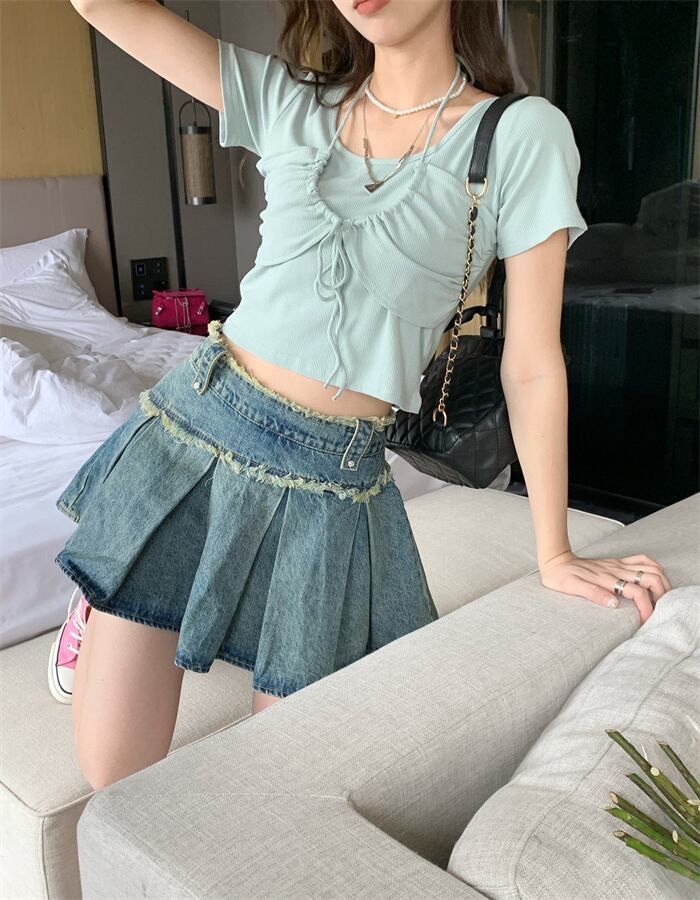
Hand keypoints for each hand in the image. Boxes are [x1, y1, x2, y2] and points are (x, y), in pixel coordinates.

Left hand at [538, 550, 671, 624]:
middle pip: (651, 578)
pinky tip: (655, 577)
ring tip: (662, 597)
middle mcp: (616, 570)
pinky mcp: (616, 561)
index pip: (637, 593)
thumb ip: (593, 594)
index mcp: (607, 579)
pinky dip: (653, 567)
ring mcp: (618, 564)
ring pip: (650, 568)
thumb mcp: (572, 587)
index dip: (646, 608)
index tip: (646, 621)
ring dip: (661, 581)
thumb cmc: (562, 577)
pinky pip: (641, 559)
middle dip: (661, 594)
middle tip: (660, 608)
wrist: (556, 561)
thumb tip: (614, 604)